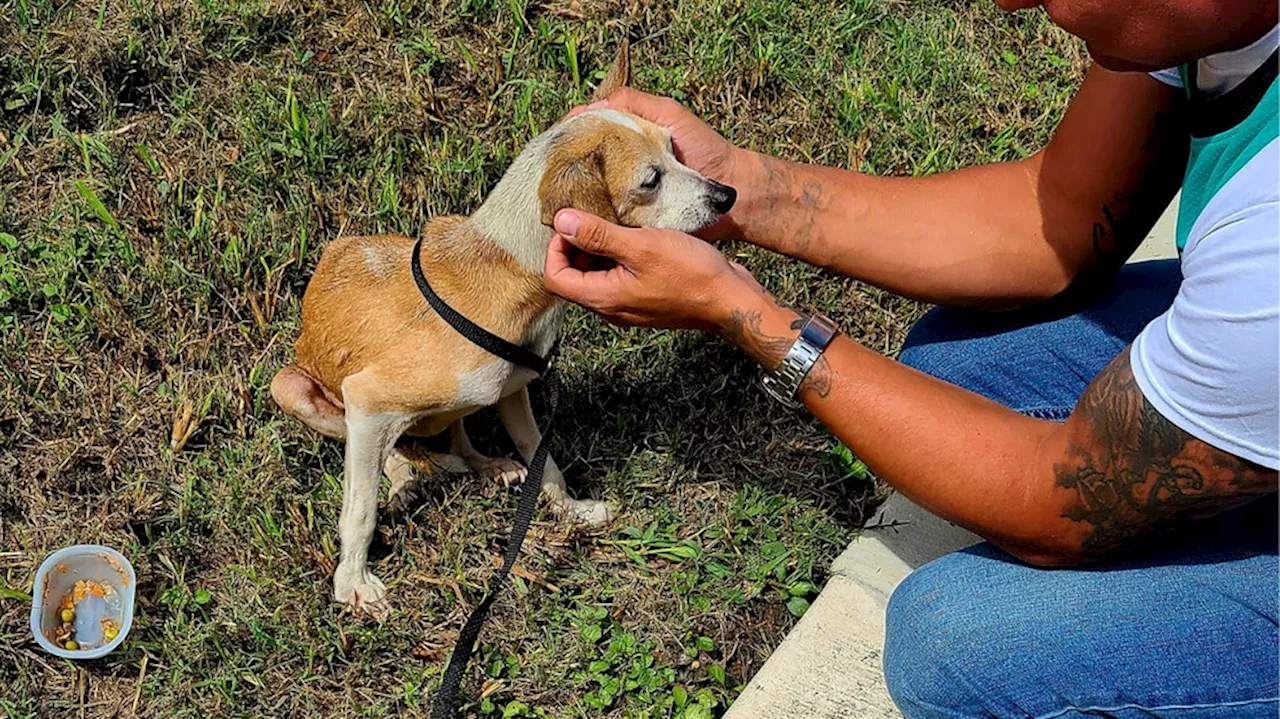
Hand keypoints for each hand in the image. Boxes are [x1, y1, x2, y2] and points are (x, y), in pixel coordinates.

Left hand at [543, 209, 766, 332]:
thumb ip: (598, 234)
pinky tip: (637, 236)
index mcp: (603, 298)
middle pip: (574, 277)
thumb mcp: (641, 246)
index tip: (574, 223)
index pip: (555, 278)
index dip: (556, 248)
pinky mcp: (646, 297)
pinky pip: (620, 277)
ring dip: (599, 249)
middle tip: (594, 217)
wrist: (731, 300)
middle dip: (576, 246)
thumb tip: (561, 221)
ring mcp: (629, 304)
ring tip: (617, 223)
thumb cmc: (691, 275)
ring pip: (597, 276)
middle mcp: (612, 307)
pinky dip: (619, 257)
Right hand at [566, 89, 754, 239]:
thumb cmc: (705, 149)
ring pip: (591, 197)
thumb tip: (589, 107)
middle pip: (583, 170)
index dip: (568, 140)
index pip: (588, 139)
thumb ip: (634, 103)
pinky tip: (579, 218)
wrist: (733, 189)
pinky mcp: (637, 223)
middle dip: (565, 171)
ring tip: (557, 196)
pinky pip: (609, 222)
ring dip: (575, 197)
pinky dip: (595, 220)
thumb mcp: (669, 114)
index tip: (553, 145)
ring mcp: (628, 198)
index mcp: (627, 144)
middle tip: (550, 174)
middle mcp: (623, 171)